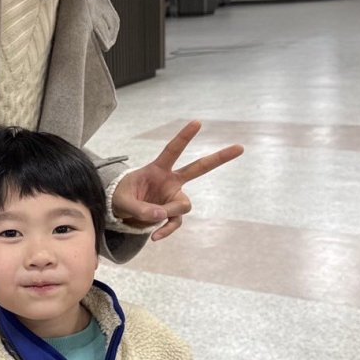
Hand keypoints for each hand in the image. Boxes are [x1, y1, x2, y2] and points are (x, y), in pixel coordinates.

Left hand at [110, 120, 242, 240]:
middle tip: (240, 148)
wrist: (118, 211)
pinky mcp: (172, 213)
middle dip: (219, 158)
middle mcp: (170, 181)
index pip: (172, 151)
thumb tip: (161, 216)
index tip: (197, 122)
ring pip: (184, 205)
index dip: (184, 137)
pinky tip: (155, 236)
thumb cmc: (120, 198)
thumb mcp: (123, 201)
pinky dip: (166, 230)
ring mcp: (173, 197)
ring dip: (169, 213)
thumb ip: (140, 208)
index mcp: (157, 169)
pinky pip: (175, 222)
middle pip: (199, 168)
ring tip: (152, 219)